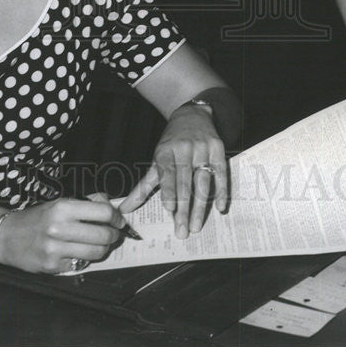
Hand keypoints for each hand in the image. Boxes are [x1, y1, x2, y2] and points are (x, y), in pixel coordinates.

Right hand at [0, 193, 123, 273]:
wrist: (6, 236)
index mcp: (62, 207)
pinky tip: (80, 252)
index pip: (102, 212)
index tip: (119, 220)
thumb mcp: (59, 202)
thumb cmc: (36, 218)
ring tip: (101, 244)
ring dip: (104, 249)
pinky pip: (80, 264)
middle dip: (114, 235)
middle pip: (103, 234)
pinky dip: (85, 259)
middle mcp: (59, 228)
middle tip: (114, 234)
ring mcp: (55, 249)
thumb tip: (110, 205)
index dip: (116, 217)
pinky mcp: (52, 266)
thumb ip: (85, 203)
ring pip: (95, 252)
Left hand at [120, 104, 228, 238]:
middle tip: (182, 231)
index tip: (170, 209)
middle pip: (185, 183)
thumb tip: (124, 209)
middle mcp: (184, 149)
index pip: (168, 174)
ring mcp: (203, 149)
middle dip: (184, 209)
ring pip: (203, 181)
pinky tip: (219, 207)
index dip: (169, 191)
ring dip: (201, 206)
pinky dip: (221, 191)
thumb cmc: (171, 143)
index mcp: (166, 152)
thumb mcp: (156, 160)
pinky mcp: (218, 150)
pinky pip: (221, 173)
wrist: (191, 115)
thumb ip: (143, 187)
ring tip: (197, 226)